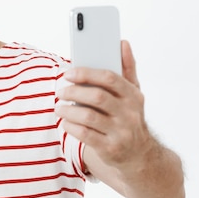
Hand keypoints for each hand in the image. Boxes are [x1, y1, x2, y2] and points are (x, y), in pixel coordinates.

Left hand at [57, 40, 150, 167]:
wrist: (139, 154)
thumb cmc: (129, 117)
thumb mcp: (133, 94)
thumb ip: (127, 69)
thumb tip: (122, 43)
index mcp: (133, 96)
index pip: (110, 78)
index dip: (87, 74)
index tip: (69, 73)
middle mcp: (129, 114)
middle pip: (97, 97)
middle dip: (74, 92)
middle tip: (60, 91)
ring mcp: (121, 132)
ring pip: (89, 117)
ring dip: (68, 111)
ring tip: (58, 108)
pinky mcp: (110, 148)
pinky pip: (85, 135)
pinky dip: (71, 126)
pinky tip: (65, 122)